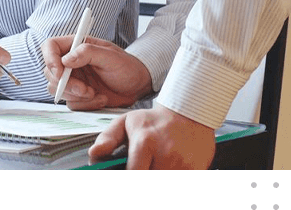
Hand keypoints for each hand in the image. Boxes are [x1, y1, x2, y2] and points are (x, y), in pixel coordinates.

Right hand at [41, 35, 152, 109]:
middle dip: (66, 84)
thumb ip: (88, 53)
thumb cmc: (126, 66)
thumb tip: (66, 59)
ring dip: (76, 96)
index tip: (60, 73)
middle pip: (50, 72)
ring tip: (96, 94)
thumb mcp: (111, 56)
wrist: (137, 86)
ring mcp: (73, 79)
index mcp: (76, 45)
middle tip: (86, 89)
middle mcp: (70, 62)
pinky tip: (100, 99)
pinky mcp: (77, 95)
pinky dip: (85, 104)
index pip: (50, 46)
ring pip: (57, 90)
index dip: (50, 59)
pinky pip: (70, 103)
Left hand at [89, 103, 215, 169]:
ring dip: (156, 172)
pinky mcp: (196, 169)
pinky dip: (171, 172)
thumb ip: (108, 138)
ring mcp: (182, 164)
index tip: (126, 169)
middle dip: (143, 172)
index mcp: (144, 142)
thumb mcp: (127, 121)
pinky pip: (180, 176)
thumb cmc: (154, 121)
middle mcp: (165, 154)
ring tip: (154, 163)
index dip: (127, 174)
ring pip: (162, 177)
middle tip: (143, 163)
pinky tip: (168, 166)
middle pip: (148, 176)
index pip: (132, 173)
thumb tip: (94, 153)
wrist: (189, 113)